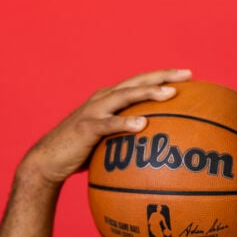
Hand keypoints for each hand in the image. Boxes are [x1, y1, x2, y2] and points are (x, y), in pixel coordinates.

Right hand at [18, 69, 192, 186]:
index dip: (162, 76)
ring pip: (124, 97)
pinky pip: (107, 124)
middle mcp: (102, 99)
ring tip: (169, 93)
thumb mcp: (109, 142)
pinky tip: (141, 124)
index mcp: (110, 99)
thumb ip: (129, 139)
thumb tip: (159, 151)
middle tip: (187, 75)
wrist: (48, 161)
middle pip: (136, 82)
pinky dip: (124, 122)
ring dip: (147, 93)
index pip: (140, 83)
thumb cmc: (83, 153)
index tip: (188, 75)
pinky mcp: (85, 128)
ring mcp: (93, 111)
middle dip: (162, 76)